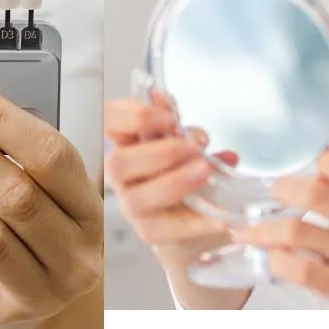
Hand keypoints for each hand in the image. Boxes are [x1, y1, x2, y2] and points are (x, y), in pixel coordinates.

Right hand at [104, 93, 235, 261]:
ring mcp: (133, 206)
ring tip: (206, 171)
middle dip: (159, 152)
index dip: (130, 115)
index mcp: (127, 144)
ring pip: (137, 198)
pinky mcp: (150, 232)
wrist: (198, 215)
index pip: (107, 122)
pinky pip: (166, 231)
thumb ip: (176, 122)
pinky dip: (196, 223)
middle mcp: (122, 176)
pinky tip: (221, 217)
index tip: (168, 116)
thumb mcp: (185, 142)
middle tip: (195, 146)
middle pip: (117, 164)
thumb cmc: (186, 170)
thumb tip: (162, 97)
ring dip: (174, 182)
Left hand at [233, 151, 328, 308]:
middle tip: (271, 192)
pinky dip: (278, 261)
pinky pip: (301, 270)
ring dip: (264, 229)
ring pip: (299, 233)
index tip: (308, 167)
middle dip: (282, 189)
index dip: (325, 163)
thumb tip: (322, 153)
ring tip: (249, 230)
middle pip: (317, 194)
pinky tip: (271, 257)